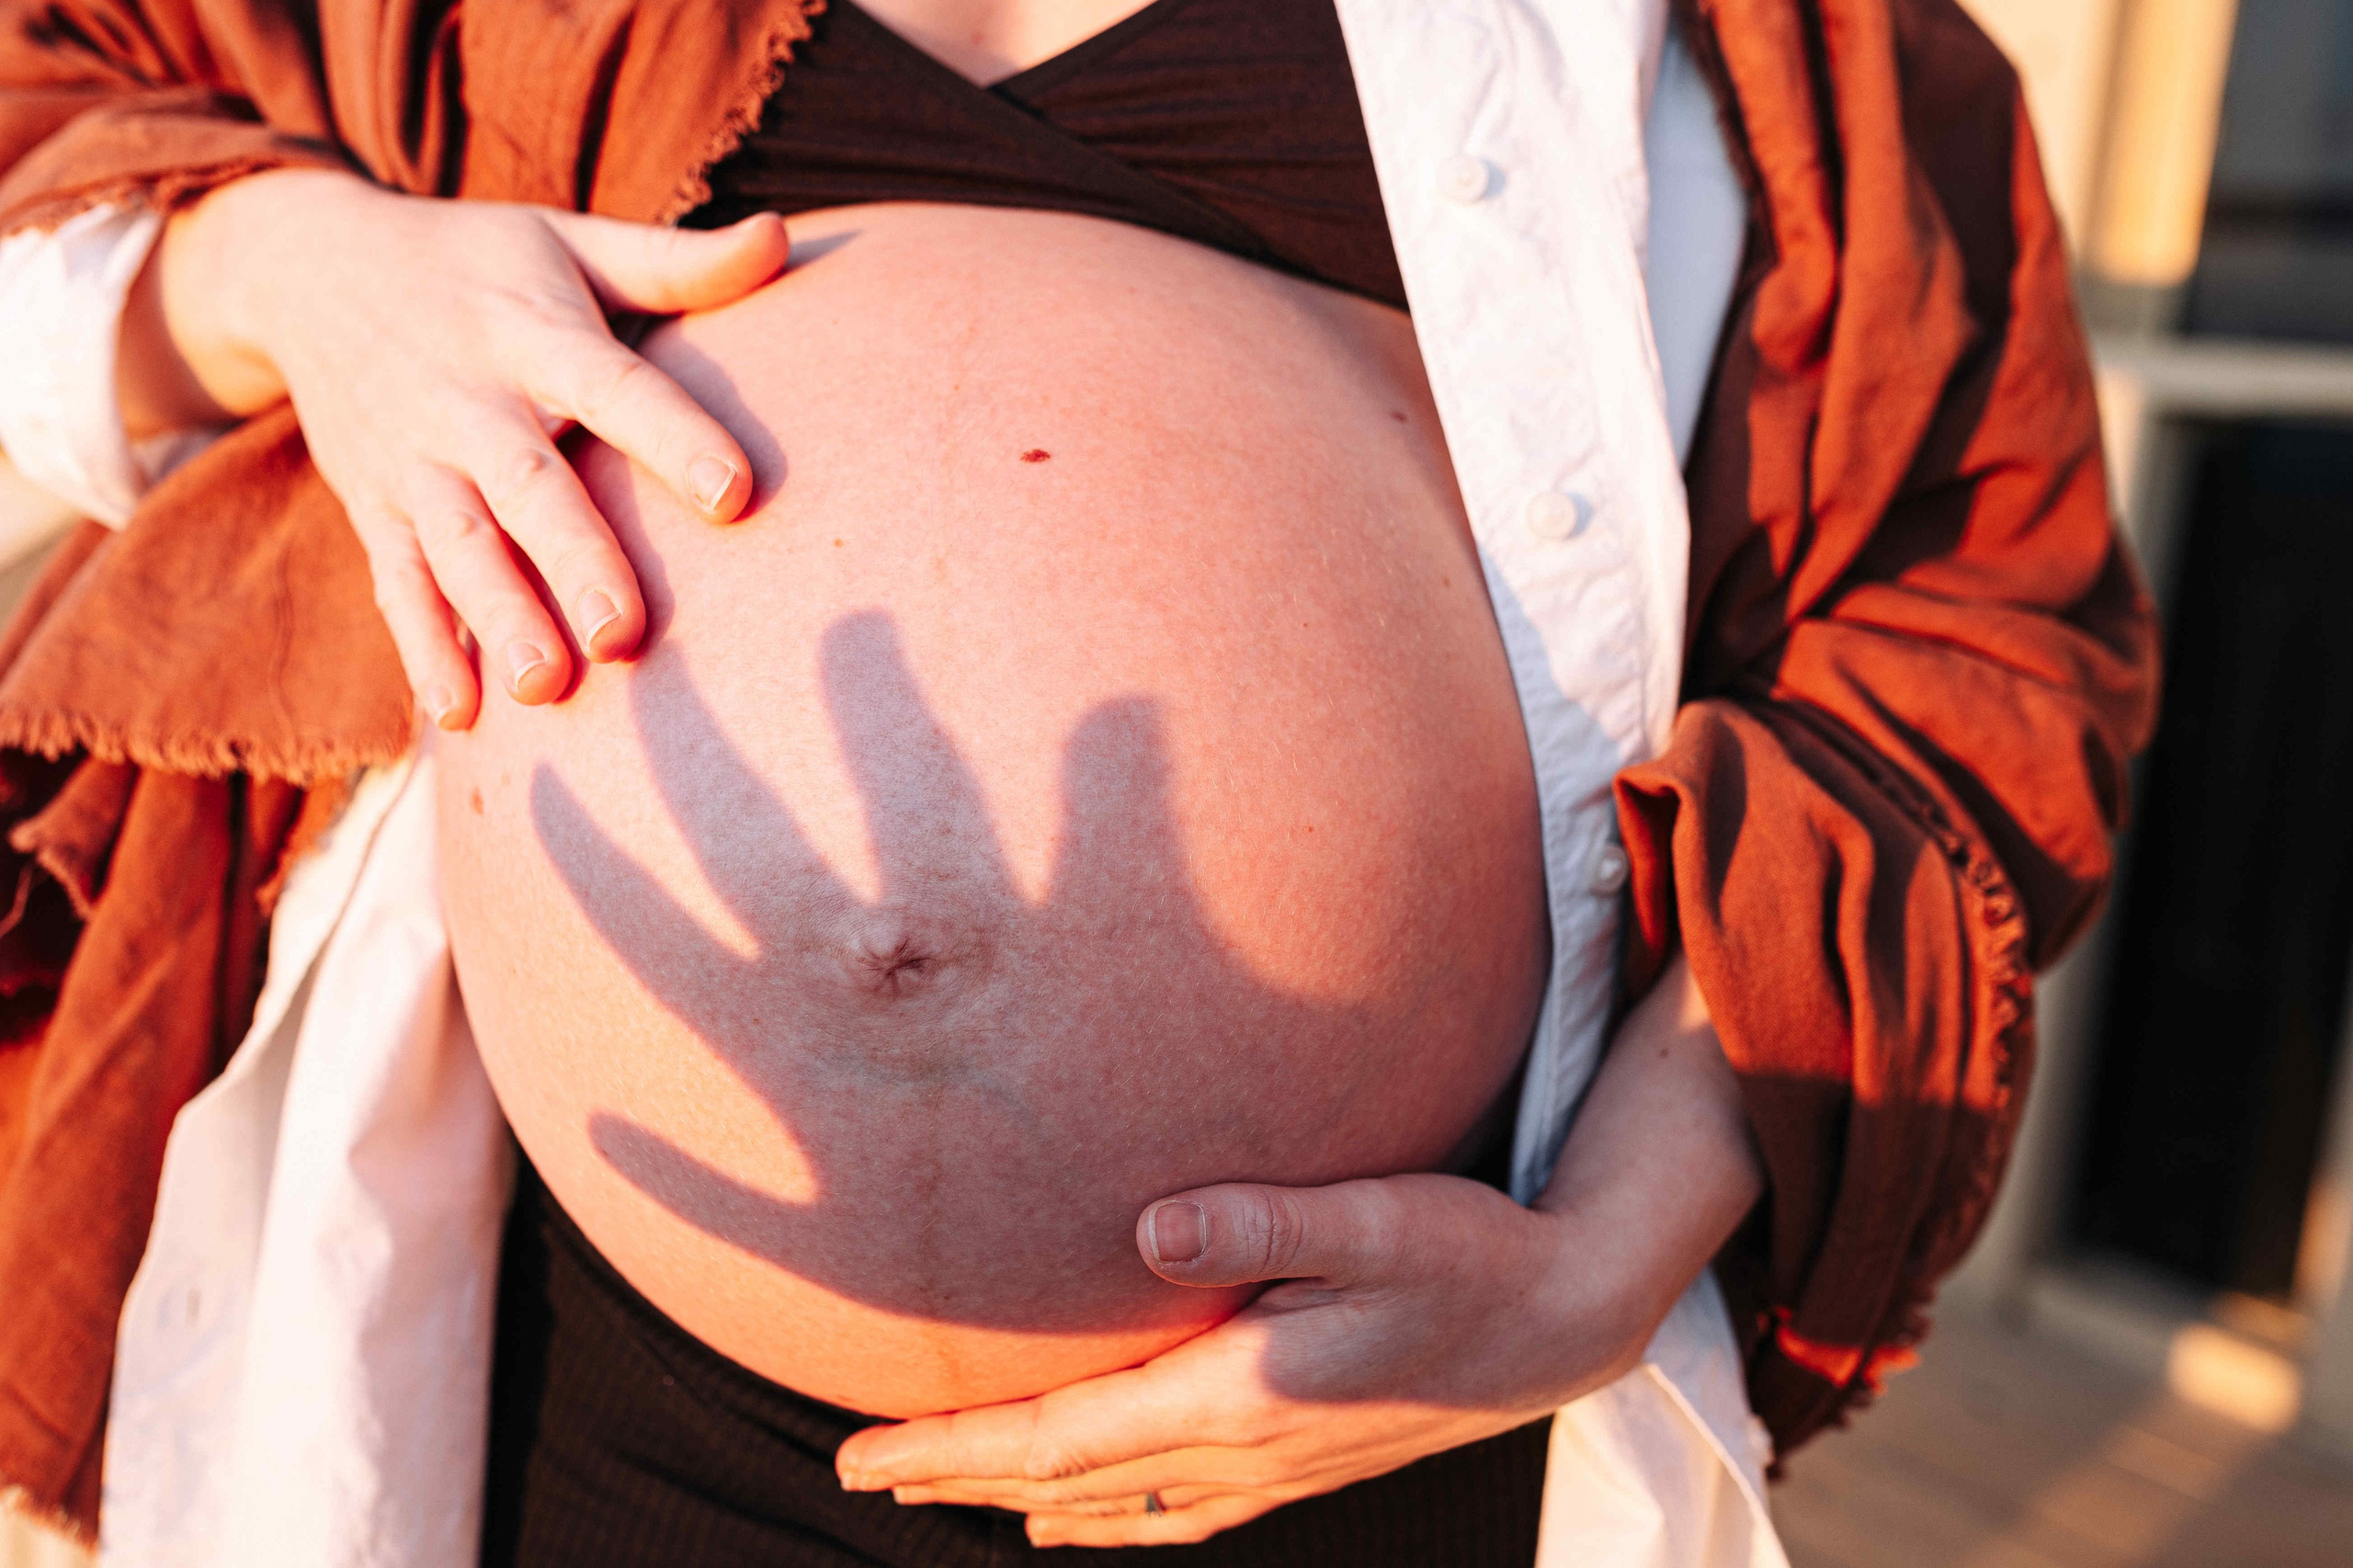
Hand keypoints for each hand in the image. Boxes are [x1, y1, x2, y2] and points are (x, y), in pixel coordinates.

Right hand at [121, 169, 791, 727]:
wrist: (305, 265)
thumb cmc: (479, 263)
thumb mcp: (572, 240)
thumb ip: (679, 262)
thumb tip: (784, 235)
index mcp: (532, 333)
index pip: (613, 384)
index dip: (672, 435)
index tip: (734, 492)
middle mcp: (467, 401)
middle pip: (527, 487)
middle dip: (575, 560)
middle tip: (623, 633)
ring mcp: (413, 462)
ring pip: (458, 550)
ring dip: (499, 619)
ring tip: (547, 688)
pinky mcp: (375, 509)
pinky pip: (399, 586)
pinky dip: (424, 648)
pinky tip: (459, 715)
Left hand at [835, 1173, 1626, 1547]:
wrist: (1567, 1319)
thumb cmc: (1470, 1254)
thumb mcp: (1375, 1220)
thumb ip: (1261, 1222)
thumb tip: (1149, 1224)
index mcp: (1239, 1398)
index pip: (1058, 1441)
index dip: (952, 1447)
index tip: (861, 1451)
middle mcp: (1246, 1450)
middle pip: (1068, 1482)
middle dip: (960, 1474)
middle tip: (862, 1471)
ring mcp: (1278, 1467)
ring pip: (1117, 1502)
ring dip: (1023, 1496)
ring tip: (951, 1486)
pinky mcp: (1306, 1460)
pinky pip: (1180, 1510)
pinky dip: (1111, 1514)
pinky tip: (1090, 1516)